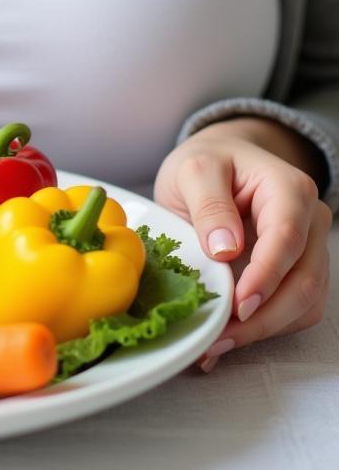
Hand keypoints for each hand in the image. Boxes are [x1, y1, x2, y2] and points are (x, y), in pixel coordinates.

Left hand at [154, 119, 331, 371]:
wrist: (218, 161)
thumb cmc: (207, 163)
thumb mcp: (194, 170)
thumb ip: (209, 204)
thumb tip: (225, 250)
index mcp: (289, 190)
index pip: (288, 238)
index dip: (267, 276)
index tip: (239, 305)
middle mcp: (310, 223)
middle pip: (304, 281)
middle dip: (263, 316)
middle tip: (219, 338)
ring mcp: (309, 251)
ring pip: (304, 303)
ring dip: (263, 329)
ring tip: (216, 343)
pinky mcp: (297, 273)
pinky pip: (292, 309)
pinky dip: (263, 328)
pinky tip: (227, 337)